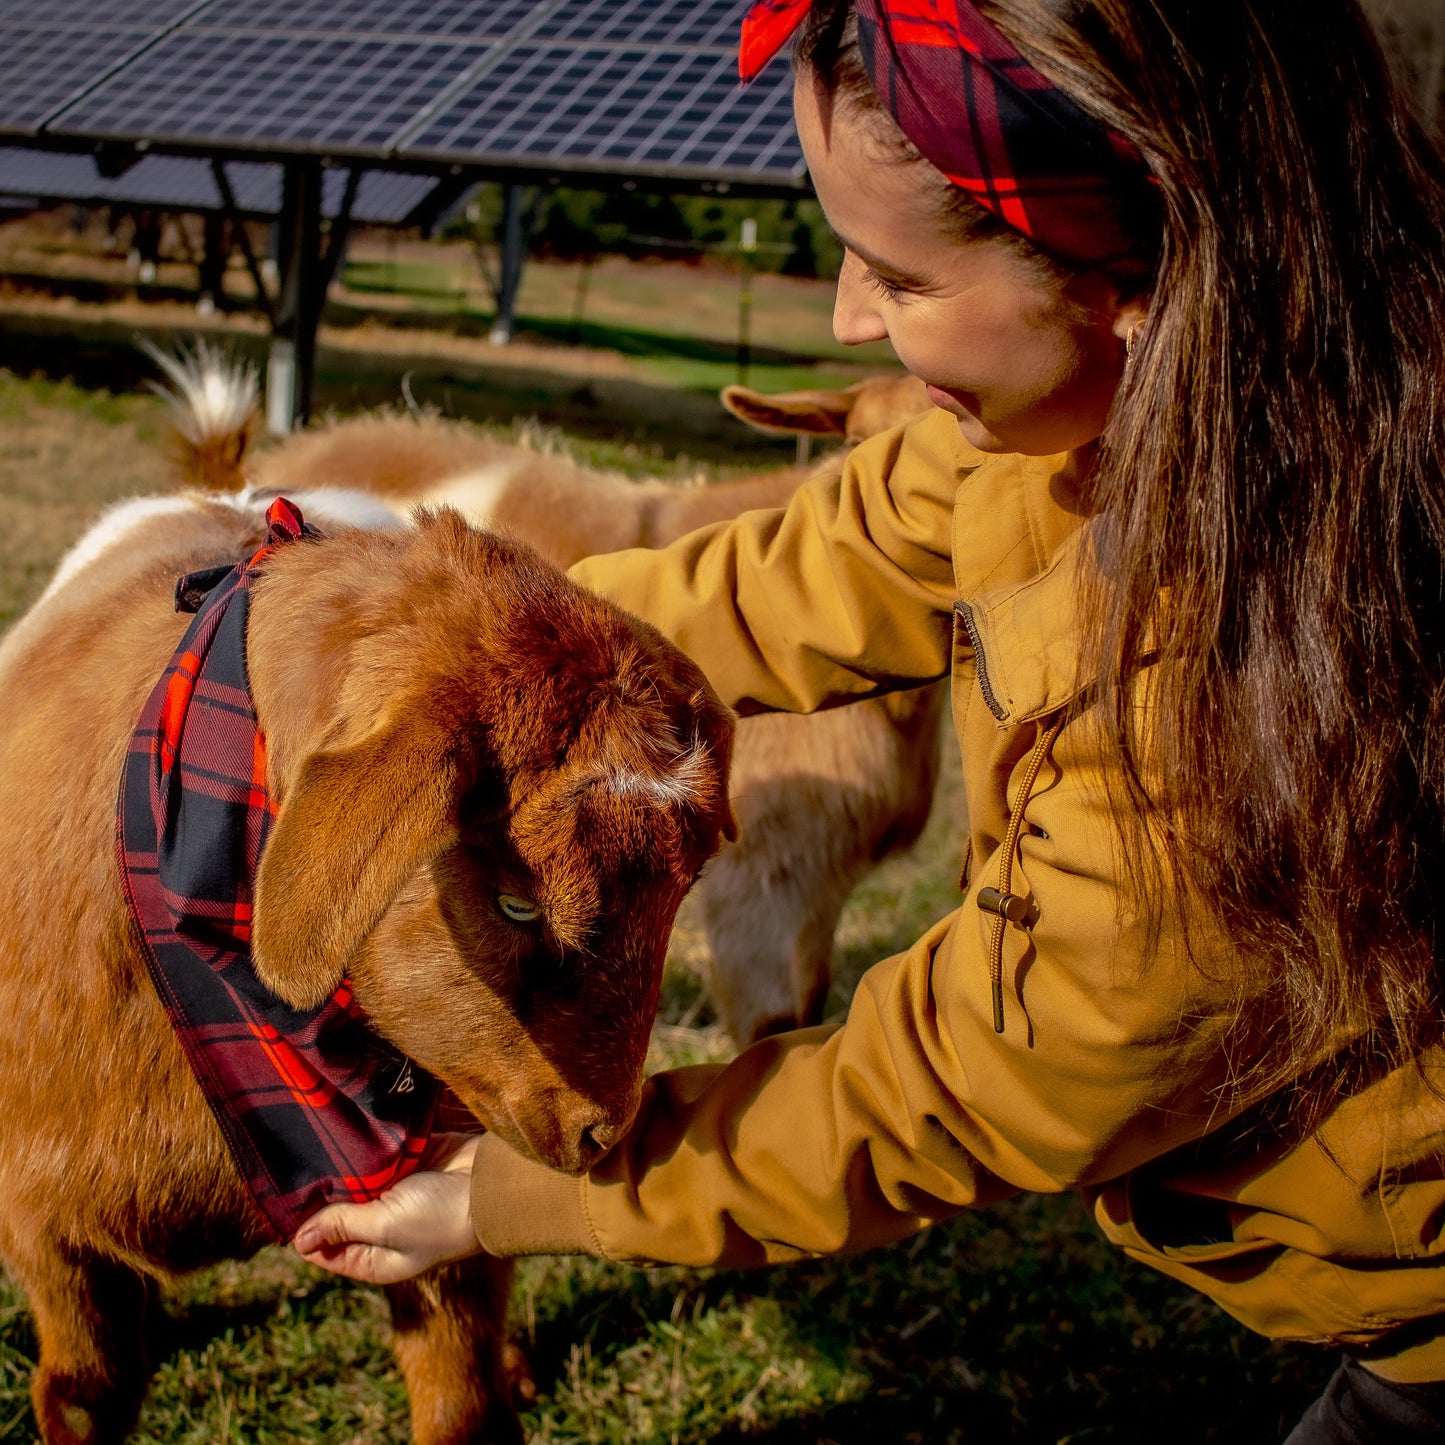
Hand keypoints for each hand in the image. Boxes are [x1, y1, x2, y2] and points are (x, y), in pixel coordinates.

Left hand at [293, 1133, 482, 1284]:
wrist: (491, 1182)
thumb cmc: (441, 1216)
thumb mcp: (386, 1226)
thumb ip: (342, 1226)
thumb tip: (296, 1241)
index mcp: (373, 1258)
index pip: (324, 1250)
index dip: (303, 1229)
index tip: (282, 1202)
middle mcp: (380, 1229)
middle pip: (336, 1214)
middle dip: (320, 1194)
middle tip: (292, 1168)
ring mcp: (394, 1195)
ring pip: (354, 1182)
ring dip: (340, 1168)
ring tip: (312, 1146)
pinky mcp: (407, 1165)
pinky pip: (376, 1158)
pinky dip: (363, 1149)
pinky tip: (342, 1134)